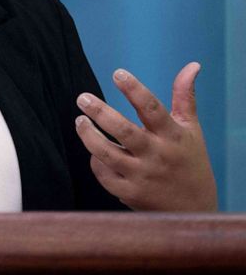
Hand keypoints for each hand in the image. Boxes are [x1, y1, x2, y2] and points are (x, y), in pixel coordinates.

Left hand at [74, 62, 216, 210]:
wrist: (194, 209)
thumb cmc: (189, 161)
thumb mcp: (190, 129)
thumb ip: (185, 97)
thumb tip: (192, 65)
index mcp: (172, 136)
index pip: (153, 109)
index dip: (134, 90)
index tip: (118, 73)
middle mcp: (157, 155)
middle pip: (123, 131)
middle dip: (100, 112)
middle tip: (82, 97)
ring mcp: (142, 176)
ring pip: (106, 153)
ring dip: (88, 135)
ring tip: (80, 120)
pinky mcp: (130, 194)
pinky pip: (104, 175)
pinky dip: (95, 162)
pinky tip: (93, 152)